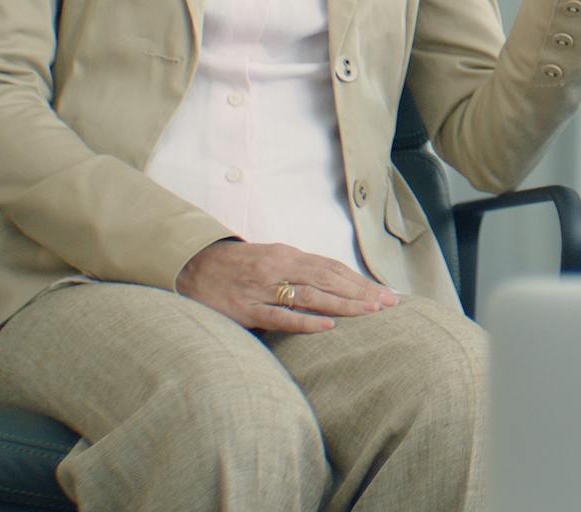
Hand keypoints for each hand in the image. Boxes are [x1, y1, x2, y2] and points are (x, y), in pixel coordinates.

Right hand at [176, 239, 398, 333]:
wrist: (191, 267)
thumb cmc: (236, 266)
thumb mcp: (270, 261)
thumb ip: (298, 271)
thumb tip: (334, 284)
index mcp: (287, 255)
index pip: (333, 268)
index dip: (360, 280)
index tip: (385, 292)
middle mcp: (280, 268)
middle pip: (329, 279)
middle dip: (362, 292)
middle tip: (390, 304)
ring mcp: (263, 289)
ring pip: (312, 296)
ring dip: (345, 304)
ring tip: (372, 312)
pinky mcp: (247, 309)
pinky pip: (281, 316)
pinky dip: (306, 321)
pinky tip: (329, 326)